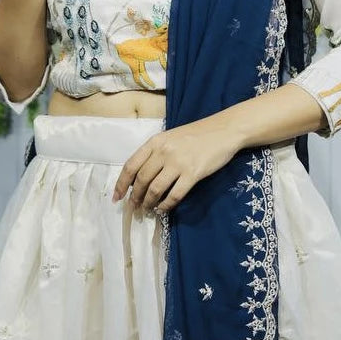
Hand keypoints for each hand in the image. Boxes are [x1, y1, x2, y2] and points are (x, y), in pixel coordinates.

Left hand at [111, 116, 240, 213]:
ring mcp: (178, 163)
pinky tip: (163, 209)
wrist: (224, 130)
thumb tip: (139, 178)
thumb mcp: (170, 138)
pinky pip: (174, 195)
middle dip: (135, 197)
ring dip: (149, 203)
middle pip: (142, 180)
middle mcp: (163, 152)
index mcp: (155, 142)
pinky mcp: (193, 174)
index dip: (121, 184)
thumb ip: (154, 154)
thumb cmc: (196, 134)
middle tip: (134, 207)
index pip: (131, 166)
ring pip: (155, 189)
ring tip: (147, 209)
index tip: (117, 197)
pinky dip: (166, 205)